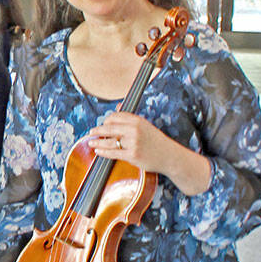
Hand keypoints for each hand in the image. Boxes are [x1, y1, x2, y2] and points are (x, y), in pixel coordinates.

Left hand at [88, 113, 211, 195]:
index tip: (102, 124)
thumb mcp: (145, 124)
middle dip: (97, 130)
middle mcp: (135, 130)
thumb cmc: (155, 140)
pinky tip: (98, 151)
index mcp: (137, 120)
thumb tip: (118, 105)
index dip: (106, 121)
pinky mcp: (132, 155)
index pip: (115, 117)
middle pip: (109, 128)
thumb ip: (130, 117)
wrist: (169, 156)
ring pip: (109, 141)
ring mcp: (133, 143)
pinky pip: (113, 153)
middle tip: (91, 132)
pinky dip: (103, 152)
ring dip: (97, 142)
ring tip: (91, 142)